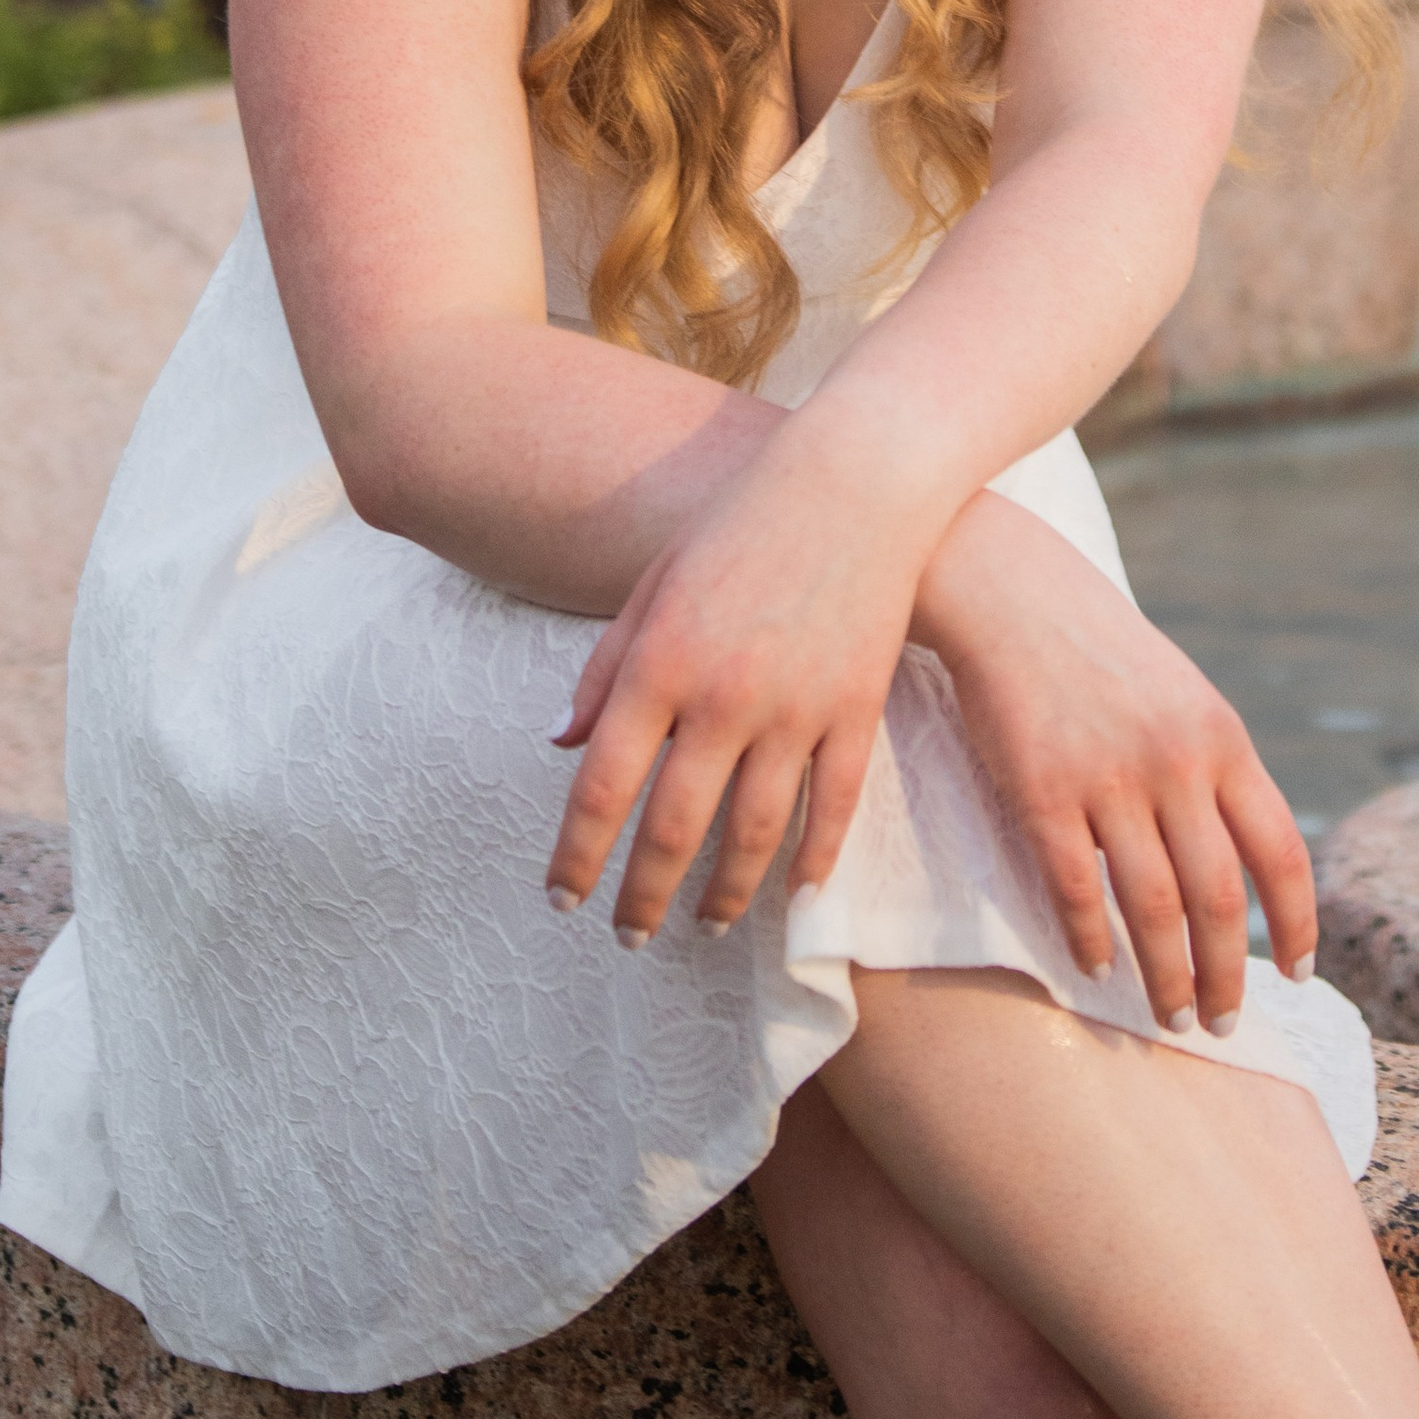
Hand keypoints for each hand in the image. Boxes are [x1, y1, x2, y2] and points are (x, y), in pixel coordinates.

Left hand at [547, 438, 921, 944]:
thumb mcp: (653, 584)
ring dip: (724, 895)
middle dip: (643, 896)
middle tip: (626, 937)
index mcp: (661, 660)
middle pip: (674, 827)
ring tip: (705, 927)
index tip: (562, 898)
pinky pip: (833, 806)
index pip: (602, 785)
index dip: (577, 854)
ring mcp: (797, 707)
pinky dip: (814, 860)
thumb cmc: (739, 525)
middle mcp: (724, 695)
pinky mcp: (857, 709)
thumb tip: (560, 744)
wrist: (854, 481)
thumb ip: (604, 669)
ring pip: (755, 832)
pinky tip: (794, 896)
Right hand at [913, 491, 1313, 1034]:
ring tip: (1167, 1016)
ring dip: (1165, 978)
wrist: (1010, 589)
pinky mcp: (1042, 790)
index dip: (1297, 923)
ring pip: (1155, 909)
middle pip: (1220, 900)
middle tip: (1222, 1022)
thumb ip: (1213, 768)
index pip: (1281, 853)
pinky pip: (1076, 889)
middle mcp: (1177, 763)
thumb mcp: (1182, 694)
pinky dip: (1091, 941)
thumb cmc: (1098, 647)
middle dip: (1227, 976)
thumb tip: (1241, 857)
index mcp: (1223, 739)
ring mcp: (1109, 778)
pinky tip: (1094, 968)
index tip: (1297, 973)